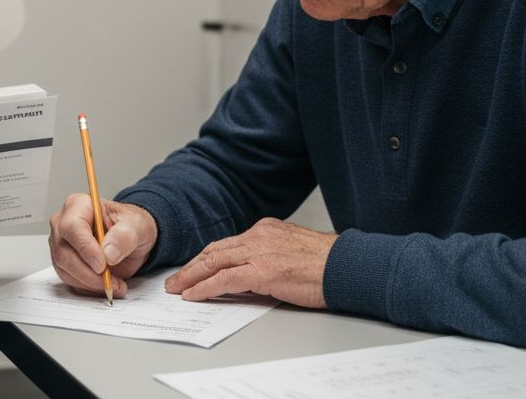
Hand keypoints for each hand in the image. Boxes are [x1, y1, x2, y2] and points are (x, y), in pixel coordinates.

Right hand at [48, 192, 155, 298]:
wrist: (131, 239)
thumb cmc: (130, 226)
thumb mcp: (137, 226)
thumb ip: (124, 237)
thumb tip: (108, 253)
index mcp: (78, 205)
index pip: (71, 227)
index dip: (85, 248)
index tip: (102, 264)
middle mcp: (63, 224)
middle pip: (64, 252)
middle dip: (89, 273)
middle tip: (111, 280)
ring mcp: (61, 244)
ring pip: (65, 270)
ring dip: (91, 283)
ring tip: (115, 283)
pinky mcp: (64, 263)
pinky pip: (70, 281)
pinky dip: (89, 288)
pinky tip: (107, 284)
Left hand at [164, 218, 336, 307]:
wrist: (349, 266)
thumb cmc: (329, 265)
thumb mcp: (294, 251)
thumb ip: (271, 255)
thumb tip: (254, 272)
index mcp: (266, 230)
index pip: (228, 243)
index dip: (207, 257)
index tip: (195, 267)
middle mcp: (259, 236)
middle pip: (215, 250)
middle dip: (192, 266)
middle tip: (175, 279)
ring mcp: (259, 252)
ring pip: (214, 262)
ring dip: (191, 277)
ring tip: (177, 289)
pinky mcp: (262, 271)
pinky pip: (224, 279)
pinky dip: (205, 288)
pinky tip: (194, 295)